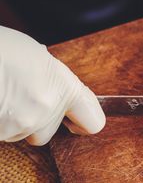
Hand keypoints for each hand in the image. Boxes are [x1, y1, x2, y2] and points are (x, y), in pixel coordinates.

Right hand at [0, 26, 104, 145]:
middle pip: (47, 133)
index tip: (76, 121)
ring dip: (12, 121)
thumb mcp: (36, 55)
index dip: (84, 122)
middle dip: (36, 121)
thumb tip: (51, 87)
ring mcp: (18, 126)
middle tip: (20, 97)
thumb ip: (51, 78)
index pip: (93, 121)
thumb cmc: (0, 48)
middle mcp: (45, 111)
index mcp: (63, 87)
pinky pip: (1, 134)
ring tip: (0, 93)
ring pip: (20, 134)